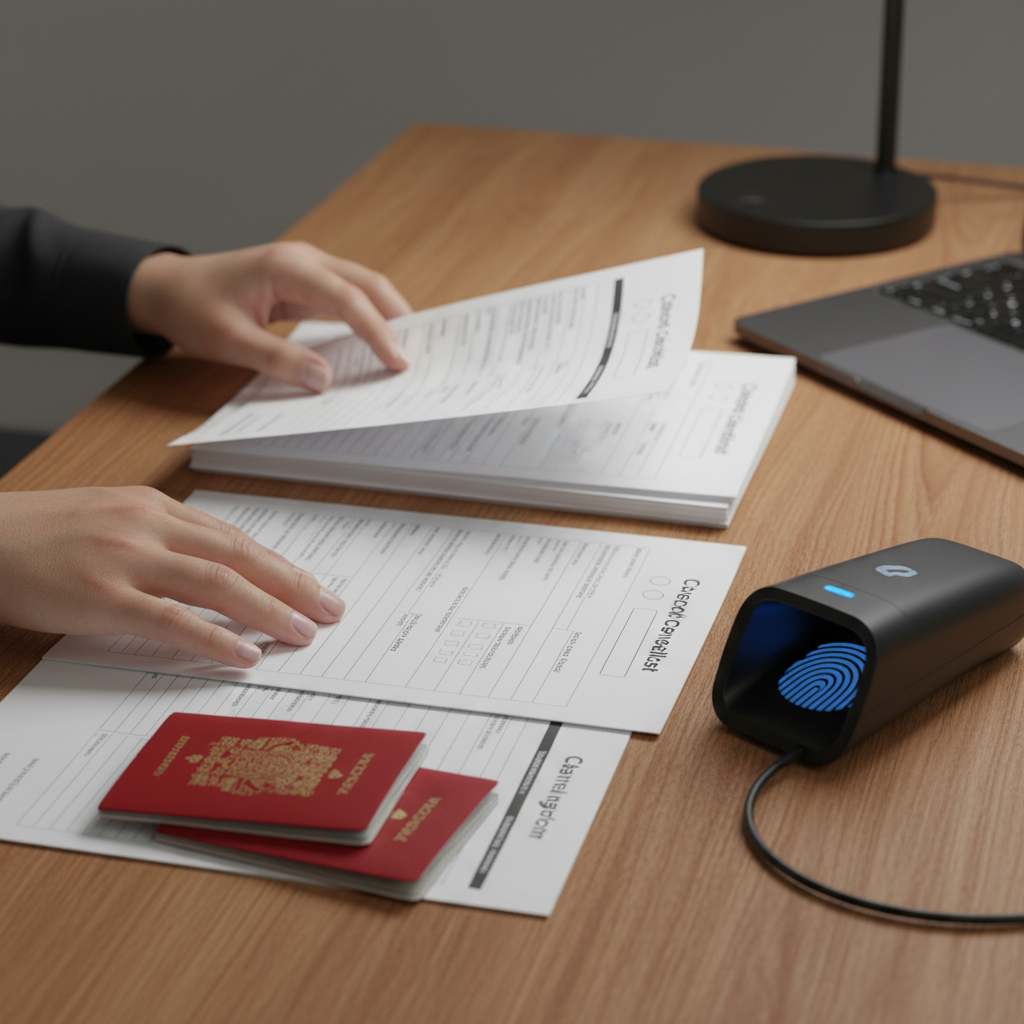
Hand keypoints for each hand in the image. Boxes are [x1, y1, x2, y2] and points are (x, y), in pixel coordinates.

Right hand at [0, 486, 343, 666]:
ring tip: (303, 633)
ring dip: (268, 610)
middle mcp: (148, 526)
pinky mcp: (102, 595)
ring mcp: (126, 558)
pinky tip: (243, 654)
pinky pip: (170, 619)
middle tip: (330, 610)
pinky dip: (213, 638)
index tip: (312, 587)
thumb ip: (161, 539)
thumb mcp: (110, 520)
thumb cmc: (41, 534)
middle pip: (239, 555)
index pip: (234, 538)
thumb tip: (216, 569)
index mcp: (154, 508)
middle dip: (292, 585)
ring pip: (217, 582)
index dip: (279, 566)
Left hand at [126, 242, 412, 391]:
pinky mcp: (304, 282)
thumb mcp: (230, 340)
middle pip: (368, 283)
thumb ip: (279, 359)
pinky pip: (346, 297)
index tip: (397, 362)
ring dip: (386, 316)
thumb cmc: (193, 308)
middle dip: (397, 317)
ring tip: (406, 348)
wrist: (167, 287)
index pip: (348, 298)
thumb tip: (325, 380)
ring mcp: (306, 268)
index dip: (377, 331)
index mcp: (287, 267)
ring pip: (362, 287)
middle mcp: (304, 260)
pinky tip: (376, 340)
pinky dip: (366, 317)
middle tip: (417, 354)